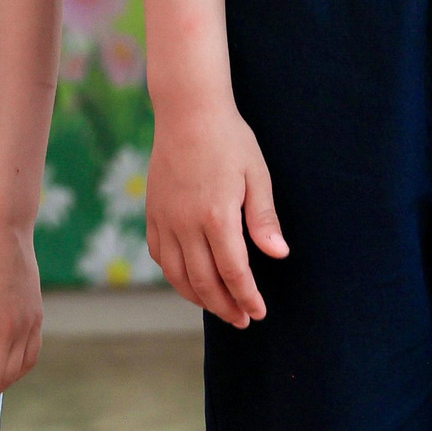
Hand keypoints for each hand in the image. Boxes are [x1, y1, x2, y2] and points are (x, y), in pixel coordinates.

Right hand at [146, 103, 286, 325]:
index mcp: (216, 215)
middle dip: (225, 306)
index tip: (259, 312)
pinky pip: (159, 255)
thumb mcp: (256, 175)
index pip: (233, 272)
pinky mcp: (152, 211)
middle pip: (204, 281)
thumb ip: (264, 219)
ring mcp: (165, 218)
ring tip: (218, 306)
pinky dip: (174, 275)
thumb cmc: (229, 139)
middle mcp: (186, 222)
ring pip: (177, 274)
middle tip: (242, 319)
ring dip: (198, 298)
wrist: (188, 111)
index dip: (247, 297)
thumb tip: (278, 255)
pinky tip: (189, 279)